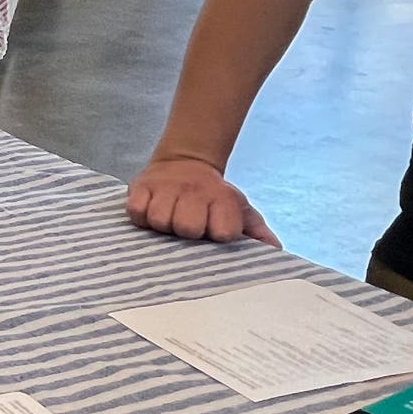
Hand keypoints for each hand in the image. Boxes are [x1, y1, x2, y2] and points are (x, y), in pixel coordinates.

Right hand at [128, 155, 275, 244]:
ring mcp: (166, 188)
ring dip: (164, 226)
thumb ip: (259, 233)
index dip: (217, 235)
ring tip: (171, 220)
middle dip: (187, 232)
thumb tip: (275, 252)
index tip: (214, 230)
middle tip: (188, 225)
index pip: (222, 232)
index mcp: (222, 199)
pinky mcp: (141, 186)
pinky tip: (152, 212)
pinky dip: (142, 218)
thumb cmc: (214, 197)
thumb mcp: (242, 211)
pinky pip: (137, 213)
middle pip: (188, 228)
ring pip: (161, 221)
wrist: (185, 162)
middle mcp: (195, 191)